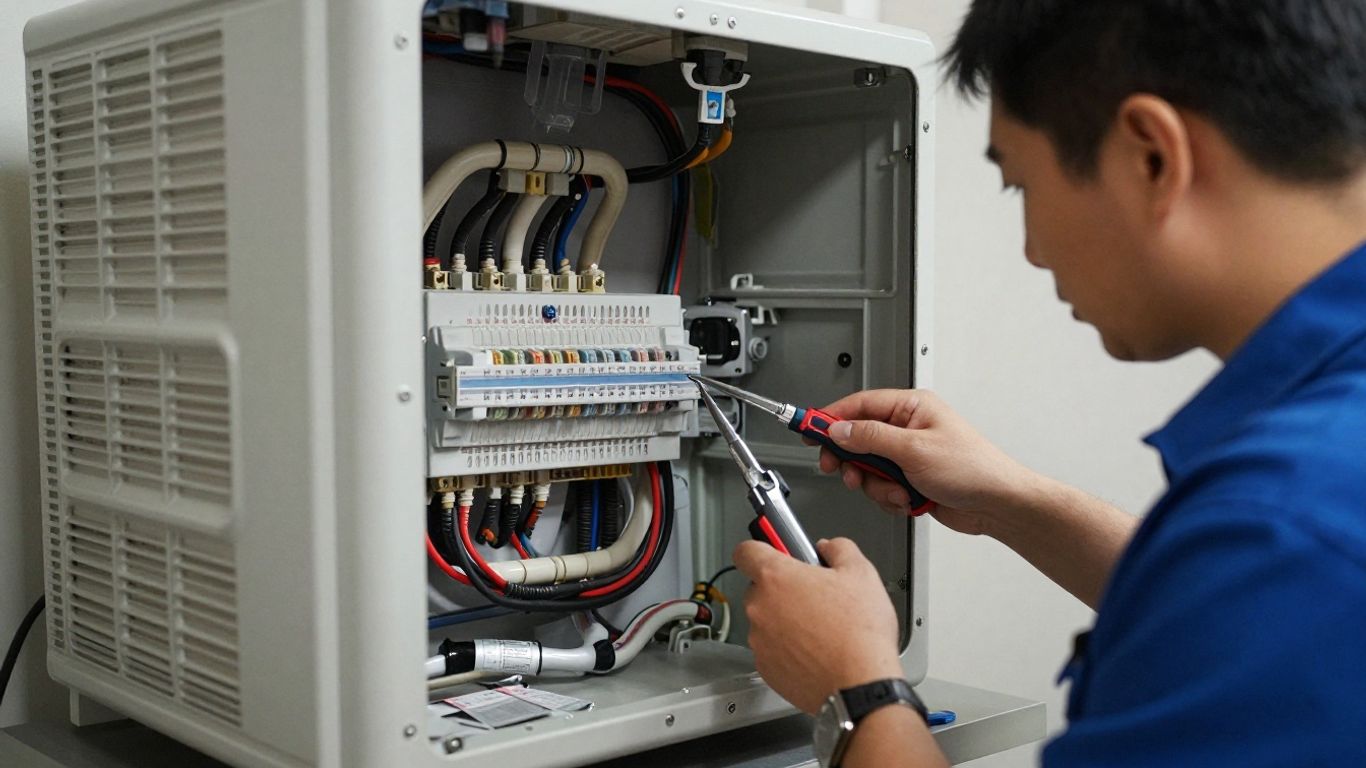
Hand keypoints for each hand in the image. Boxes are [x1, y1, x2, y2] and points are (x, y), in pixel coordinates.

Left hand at [734, 537, 902, 713]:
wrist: (859, 685)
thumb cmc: (859, 633)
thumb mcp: (861, 573)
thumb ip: (839, 549)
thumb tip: (830, 547)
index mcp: (776, 577)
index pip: (746, 551)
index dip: (760, 547)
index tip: (774, 549)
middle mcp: (760, 608)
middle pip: (760, 588)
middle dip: (783, 589)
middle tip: (814, 595)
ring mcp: (760, 641)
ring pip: (766, 621)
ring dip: (786, 621)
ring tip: (821, 628)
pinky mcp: (766, 668)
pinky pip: (772, 650)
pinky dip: (788, 649)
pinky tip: (816, 650)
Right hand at [817, 389, 1038, 536]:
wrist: (998, 504)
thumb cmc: (974, 468)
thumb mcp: (914, 449)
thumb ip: (871, 438)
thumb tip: (839, 430)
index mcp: (911, 407)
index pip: (859, 405)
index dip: (830, 417)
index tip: (807, 427)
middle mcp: (908, 428)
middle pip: (857, 439)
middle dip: (853, 461)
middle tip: (843, 471)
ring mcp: (908, 455)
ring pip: (867, 468)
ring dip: (877, 486)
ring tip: (897, 491)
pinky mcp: (909, 479)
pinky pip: (881, 488)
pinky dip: (890, 498)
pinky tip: (909, 500)